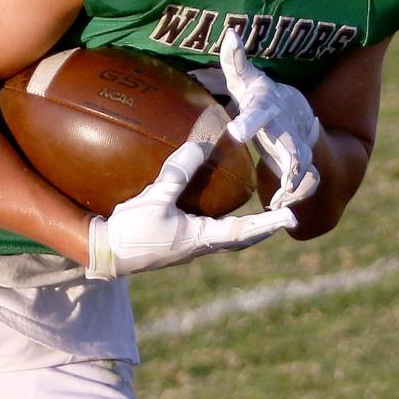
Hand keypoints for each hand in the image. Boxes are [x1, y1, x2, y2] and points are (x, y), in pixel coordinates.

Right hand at [86, 139, 295, 279]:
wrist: (107, 254)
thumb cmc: (132, 231)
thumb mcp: (155, 198)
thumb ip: (178, 173)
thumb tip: (200, 145)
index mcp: (201, 238)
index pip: (244, 231)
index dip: (269, 223)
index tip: (291, 218)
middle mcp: (200, 245)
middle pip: (242, 238)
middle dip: (264, 228)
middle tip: (284, 217)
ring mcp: (189, 246)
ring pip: (227, 237)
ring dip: (247, 227)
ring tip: (261, 214)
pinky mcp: (177, 242)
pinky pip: (210, 232)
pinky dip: (224, 222)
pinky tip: (217, 209)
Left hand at [219, 28, 320, 208]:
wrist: (296, 114)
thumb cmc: (262, 98)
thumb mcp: (248, 82)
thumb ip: (235, 62)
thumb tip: (230, 32)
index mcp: (268, 110)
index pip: (258, 115)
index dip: (249, 123)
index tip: (236, 133)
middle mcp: (287, 131)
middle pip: (291, 147)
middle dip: (290, 162)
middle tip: (286, 175)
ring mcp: (298, 150)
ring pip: (304, 170)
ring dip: (297, 186)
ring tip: (284, 202)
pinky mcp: (303, 168)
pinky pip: (305, 186)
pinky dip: (296, 198)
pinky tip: (283, 211)